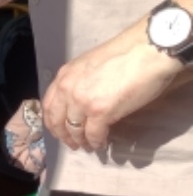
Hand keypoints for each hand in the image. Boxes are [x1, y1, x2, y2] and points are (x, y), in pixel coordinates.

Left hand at [43, 43, 180, 149]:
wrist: (147, 49)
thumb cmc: (124, 54)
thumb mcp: (89, 65)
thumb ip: (79, 83)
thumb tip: (81, 101)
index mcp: (64, 76)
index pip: (48, 106)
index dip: (52, 122)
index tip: (59, 130)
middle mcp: (67, 89)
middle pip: (57, 121)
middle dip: (63, 136)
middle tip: (72, 144)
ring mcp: (82, 101)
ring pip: (74, 130)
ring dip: (80, 141)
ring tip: (87, 146)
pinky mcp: (100, 112)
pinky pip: (93, 134)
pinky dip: (96, 142)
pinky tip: (100, 144)